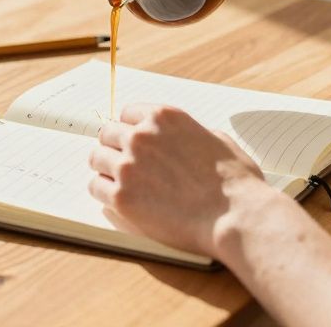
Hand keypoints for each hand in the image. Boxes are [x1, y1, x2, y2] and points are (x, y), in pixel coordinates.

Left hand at [87, 103, 274, 257]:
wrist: (234, 216)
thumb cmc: (234, 182)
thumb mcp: (218, 140)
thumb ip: (191, 134)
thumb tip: (184, 138)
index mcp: (165, 117)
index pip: (127, 113)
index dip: (129, 129)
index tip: (131, 142)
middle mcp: (141, 136)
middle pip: (107, 134)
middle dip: (114, 148)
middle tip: (123, 165)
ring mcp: (128, 165)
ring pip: (96, 159)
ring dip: (106, 170)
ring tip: (119, 183)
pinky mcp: (121, 197)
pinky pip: (95, 187)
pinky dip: (105, 194)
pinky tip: (119, 201)